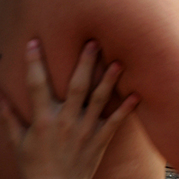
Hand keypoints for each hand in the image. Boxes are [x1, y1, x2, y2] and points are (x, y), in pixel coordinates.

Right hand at [0, 40, 139, 178]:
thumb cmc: (35, 165)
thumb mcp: (18, 143)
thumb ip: (10, 117)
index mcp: (43, 120)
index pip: (36, 86)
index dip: (34, 63)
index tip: (34, 42)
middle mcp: (65, 122)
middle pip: (76, 87)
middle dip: (84, 63)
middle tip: (93, 42)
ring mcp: (85, 131)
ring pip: (99, 101)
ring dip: (109, 81)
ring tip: (118, 61)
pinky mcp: (100, 140)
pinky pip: (115, 122)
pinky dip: (126, 109)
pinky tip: (136, 94)